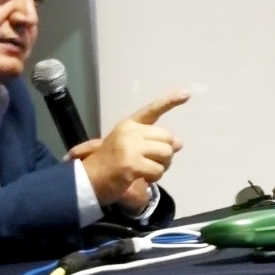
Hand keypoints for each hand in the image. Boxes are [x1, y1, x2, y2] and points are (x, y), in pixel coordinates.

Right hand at [66, 91, 186, 207]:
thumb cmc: (108, 163)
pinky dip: (154, 178)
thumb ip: (153, 141)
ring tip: (146, 171)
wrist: (87, 180)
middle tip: (152, 163)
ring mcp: (130, 148)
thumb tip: (179, 143)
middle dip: (166, 154)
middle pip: (167, 138)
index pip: (152, 110)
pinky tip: (142, 178)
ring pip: (166, 154)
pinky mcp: (131, 165)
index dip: (170, 101)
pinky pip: (158, 170)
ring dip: (161, 167)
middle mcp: (130, 132)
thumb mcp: (129, 146)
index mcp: (129, 124)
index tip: (187, 93)